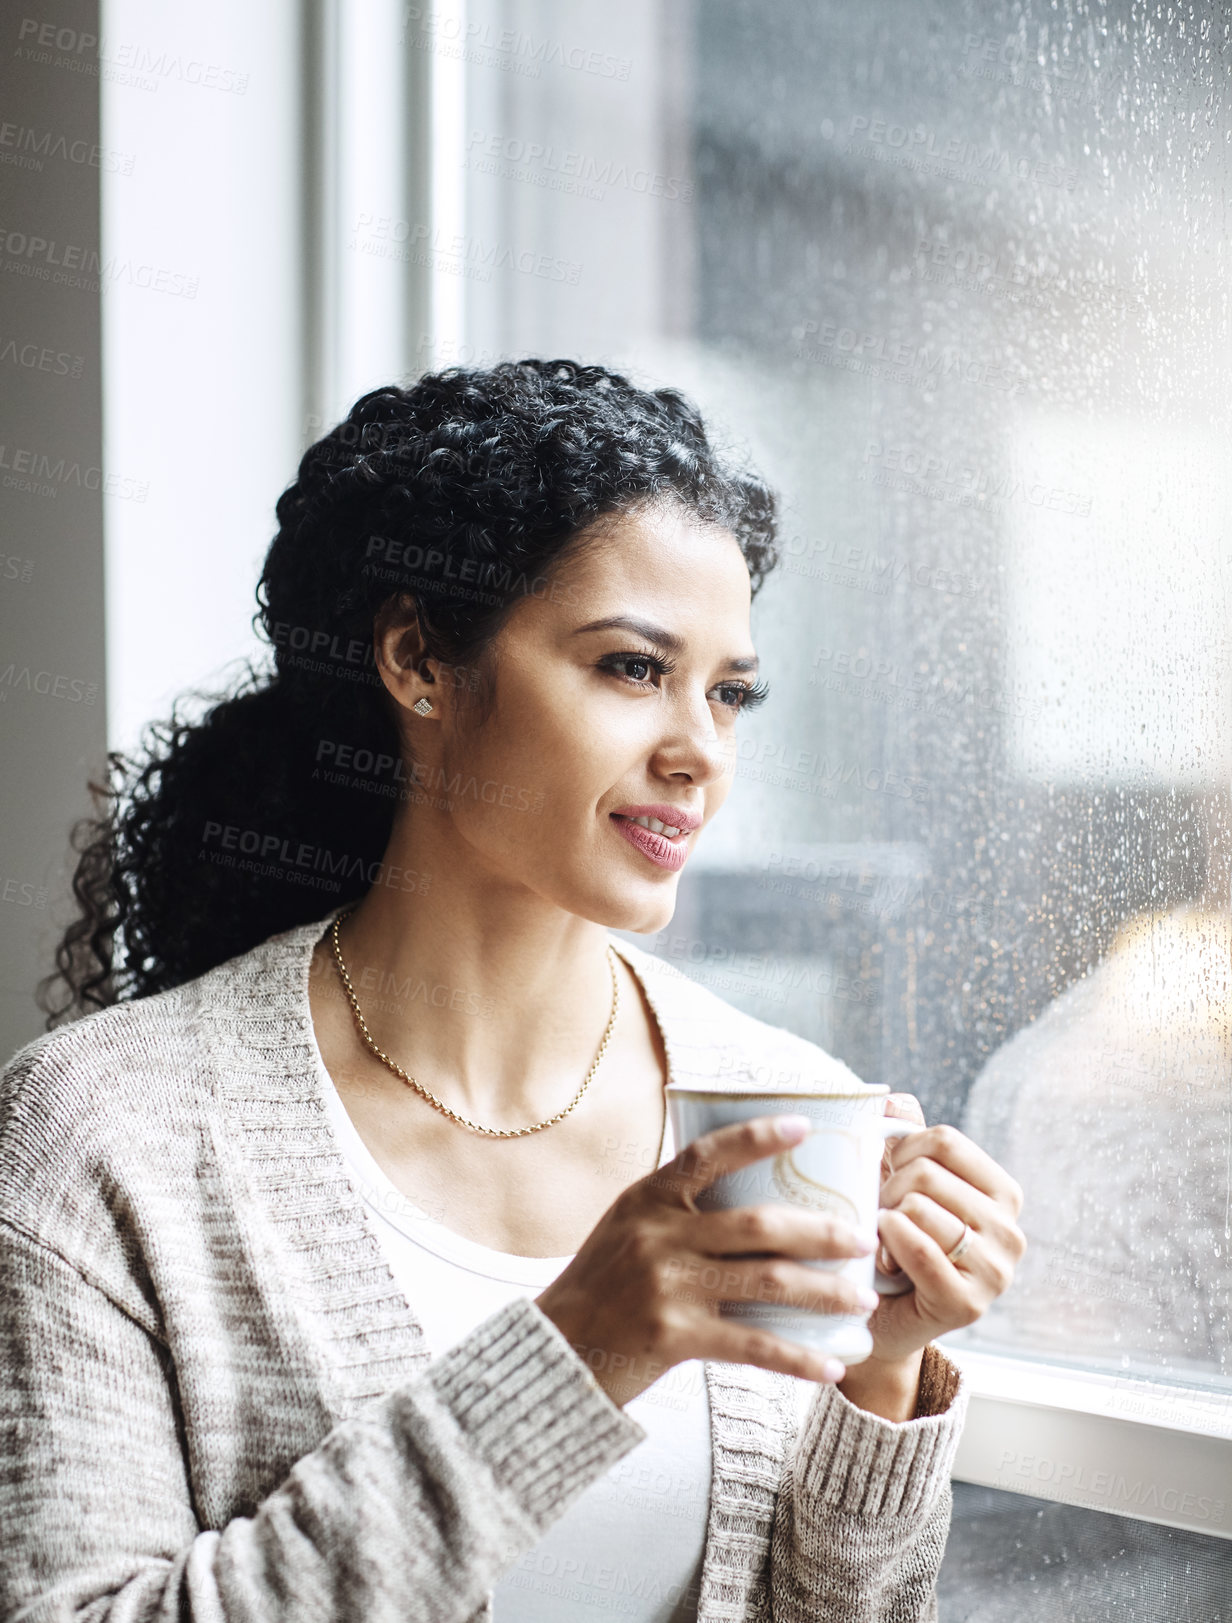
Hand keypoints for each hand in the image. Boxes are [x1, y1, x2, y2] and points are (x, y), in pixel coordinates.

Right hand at [533, 1115, 877, 1407]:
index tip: (804, 1127)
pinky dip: (797, 1359)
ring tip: (862, 1298)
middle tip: (862, 1237)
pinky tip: (830, 1366)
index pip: (707, 1154)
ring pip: (767, 1282)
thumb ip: (677, 1210)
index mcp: (647, 1198)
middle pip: (759, 1225)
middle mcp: (658, 1235)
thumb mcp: (626, 1228)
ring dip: (824, 1291)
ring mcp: (666, 1286)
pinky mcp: (673, 1336)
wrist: (555, 1351)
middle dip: (821, 1232)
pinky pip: (752, 1346)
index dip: (757, 1137)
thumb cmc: (601, 1285)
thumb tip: (751, 1190)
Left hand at [865, 1099, 1026, 1366]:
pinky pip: (918, 1250)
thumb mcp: (906, 1185)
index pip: (945, 1140)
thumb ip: (906, 1137)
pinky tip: (881, 1255)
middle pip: (927, 1173)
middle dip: (885, 1189)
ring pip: (917, 1208)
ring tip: (883, 1240)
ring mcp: (995, 1271)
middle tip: (879, 1215)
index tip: (888, 1175)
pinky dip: (888, 1244)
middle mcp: (1010, 1230)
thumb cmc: (895, 1242)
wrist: (880, 1317)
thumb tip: (890, 1098)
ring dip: (882, 1220)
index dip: (901, 1150)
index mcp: (1003, 1193)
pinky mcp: (968, 1304)